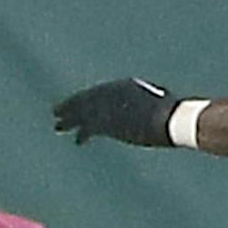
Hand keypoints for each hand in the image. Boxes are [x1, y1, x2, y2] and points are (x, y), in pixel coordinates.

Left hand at [53, 79, 177, 145]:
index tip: (77, 105)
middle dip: (71, 106)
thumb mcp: (159, 101)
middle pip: (86, 99)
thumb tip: (146, 109)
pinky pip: (89, 129)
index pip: (99, 92)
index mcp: (124, 85)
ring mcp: (108, 107)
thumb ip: (145, 103)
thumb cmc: (171, 112)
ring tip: (58, 126)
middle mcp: (112, 93)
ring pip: (82, 113)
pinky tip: (78, 142)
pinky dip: (82, 135)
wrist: (169, 119)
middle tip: (56, 112)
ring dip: (69, 120)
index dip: (86, 99)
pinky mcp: (108, 123)